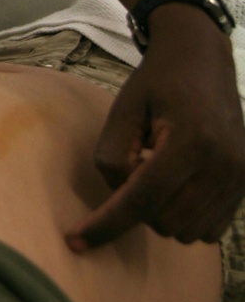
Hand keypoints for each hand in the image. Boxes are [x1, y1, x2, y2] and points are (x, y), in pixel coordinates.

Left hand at [68, 7, 244, 249]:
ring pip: (185, 232)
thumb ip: (112, 157)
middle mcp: (224, 163)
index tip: (74, 242)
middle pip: (163, 221)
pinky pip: (207, 231)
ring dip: (160, 214)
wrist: (203, 60)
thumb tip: (119, 201)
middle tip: (134, 167)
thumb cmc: (156, 83)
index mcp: (191, 140)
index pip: (142, 199)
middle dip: (136, 207)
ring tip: (157, 171)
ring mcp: (241, 177)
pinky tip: (177, 186)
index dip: (105, 224)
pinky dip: (184, 218)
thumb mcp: (122, 109)